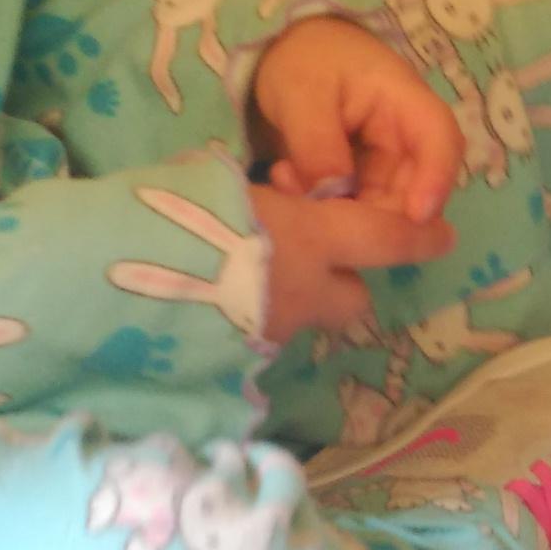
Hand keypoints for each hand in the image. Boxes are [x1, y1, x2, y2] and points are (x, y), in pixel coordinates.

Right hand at [111, 158, 448, 351]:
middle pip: (353, 302)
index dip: (418, 237)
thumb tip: (264, 196)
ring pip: (302, 323)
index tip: (442, 237)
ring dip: (289, 306)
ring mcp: (269, 334)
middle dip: (342, 286)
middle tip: (307, 266)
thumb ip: (257, 196)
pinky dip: (245, 328)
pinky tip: (208, 314)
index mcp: (306, 235)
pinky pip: (256, 344)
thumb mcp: (216, 184)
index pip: (385, 237)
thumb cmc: (164, 214)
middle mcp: (301, 290)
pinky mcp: (235, 365)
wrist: (108, 281)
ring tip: (239, 286)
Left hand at [252, 11, 463, 224]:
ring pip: (388, 202)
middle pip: (417, 184)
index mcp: (405, 98)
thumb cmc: (306, 59)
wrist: (292, 51)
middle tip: (327, 218)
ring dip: (349, 212)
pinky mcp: (368, 175)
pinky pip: (362, 203)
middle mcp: (407, 133)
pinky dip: (334, 207)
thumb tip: (333, 195)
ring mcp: (389, 158)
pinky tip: (292, 187)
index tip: (417, 216)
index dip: (436, 179)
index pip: (439, 138)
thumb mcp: (301, 93)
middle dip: (380, 212)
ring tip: (293, 187)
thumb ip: (316, 143)